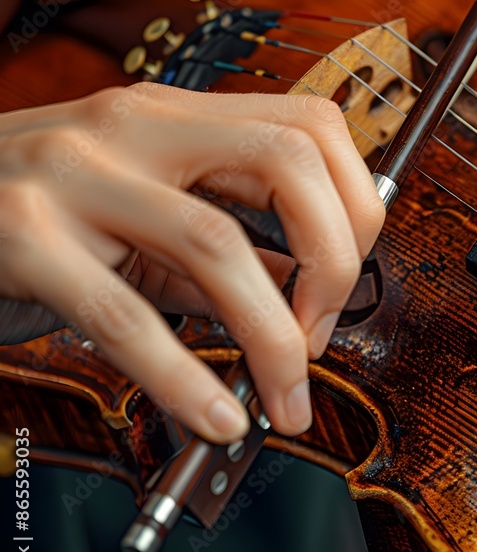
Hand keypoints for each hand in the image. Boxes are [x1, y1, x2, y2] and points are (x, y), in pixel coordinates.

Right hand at [0, 83, 384, 441]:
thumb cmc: (37, 216)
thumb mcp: (143, 218)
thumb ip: (224, 250)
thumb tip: (309, 292)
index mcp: (175, 119)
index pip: (311, 128)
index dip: (353, 210)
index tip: (341, 282)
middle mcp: (132, 130)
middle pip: (288, 161)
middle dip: (334, 260)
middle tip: (320, 335)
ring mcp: (74, 176)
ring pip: (217, 243)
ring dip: (273, 337)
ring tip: (284, 395)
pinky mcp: (24, 237)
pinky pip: (125, 316)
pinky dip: (185, 379)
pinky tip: (216, 416)